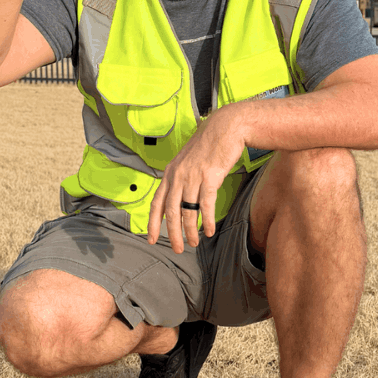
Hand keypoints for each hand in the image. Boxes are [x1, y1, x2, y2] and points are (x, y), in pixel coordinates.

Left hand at [147, 107, 245, 253]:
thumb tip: (179, 198)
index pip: (156, 203)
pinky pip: (206, 205)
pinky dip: (206, 221)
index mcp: (170, 173)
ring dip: (190, 231)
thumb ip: (180, 178)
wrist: (225, 128)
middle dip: (172, 234)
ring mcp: (193, 176)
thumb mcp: (187, 160)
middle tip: (178, 249)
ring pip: (187, 211)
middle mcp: (178, 176)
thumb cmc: (208, 145)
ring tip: (194, 243)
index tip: (151, 239)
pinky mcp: (210, 177)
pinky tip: (208, 231)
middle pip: (170, 212)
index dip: (153, 223)